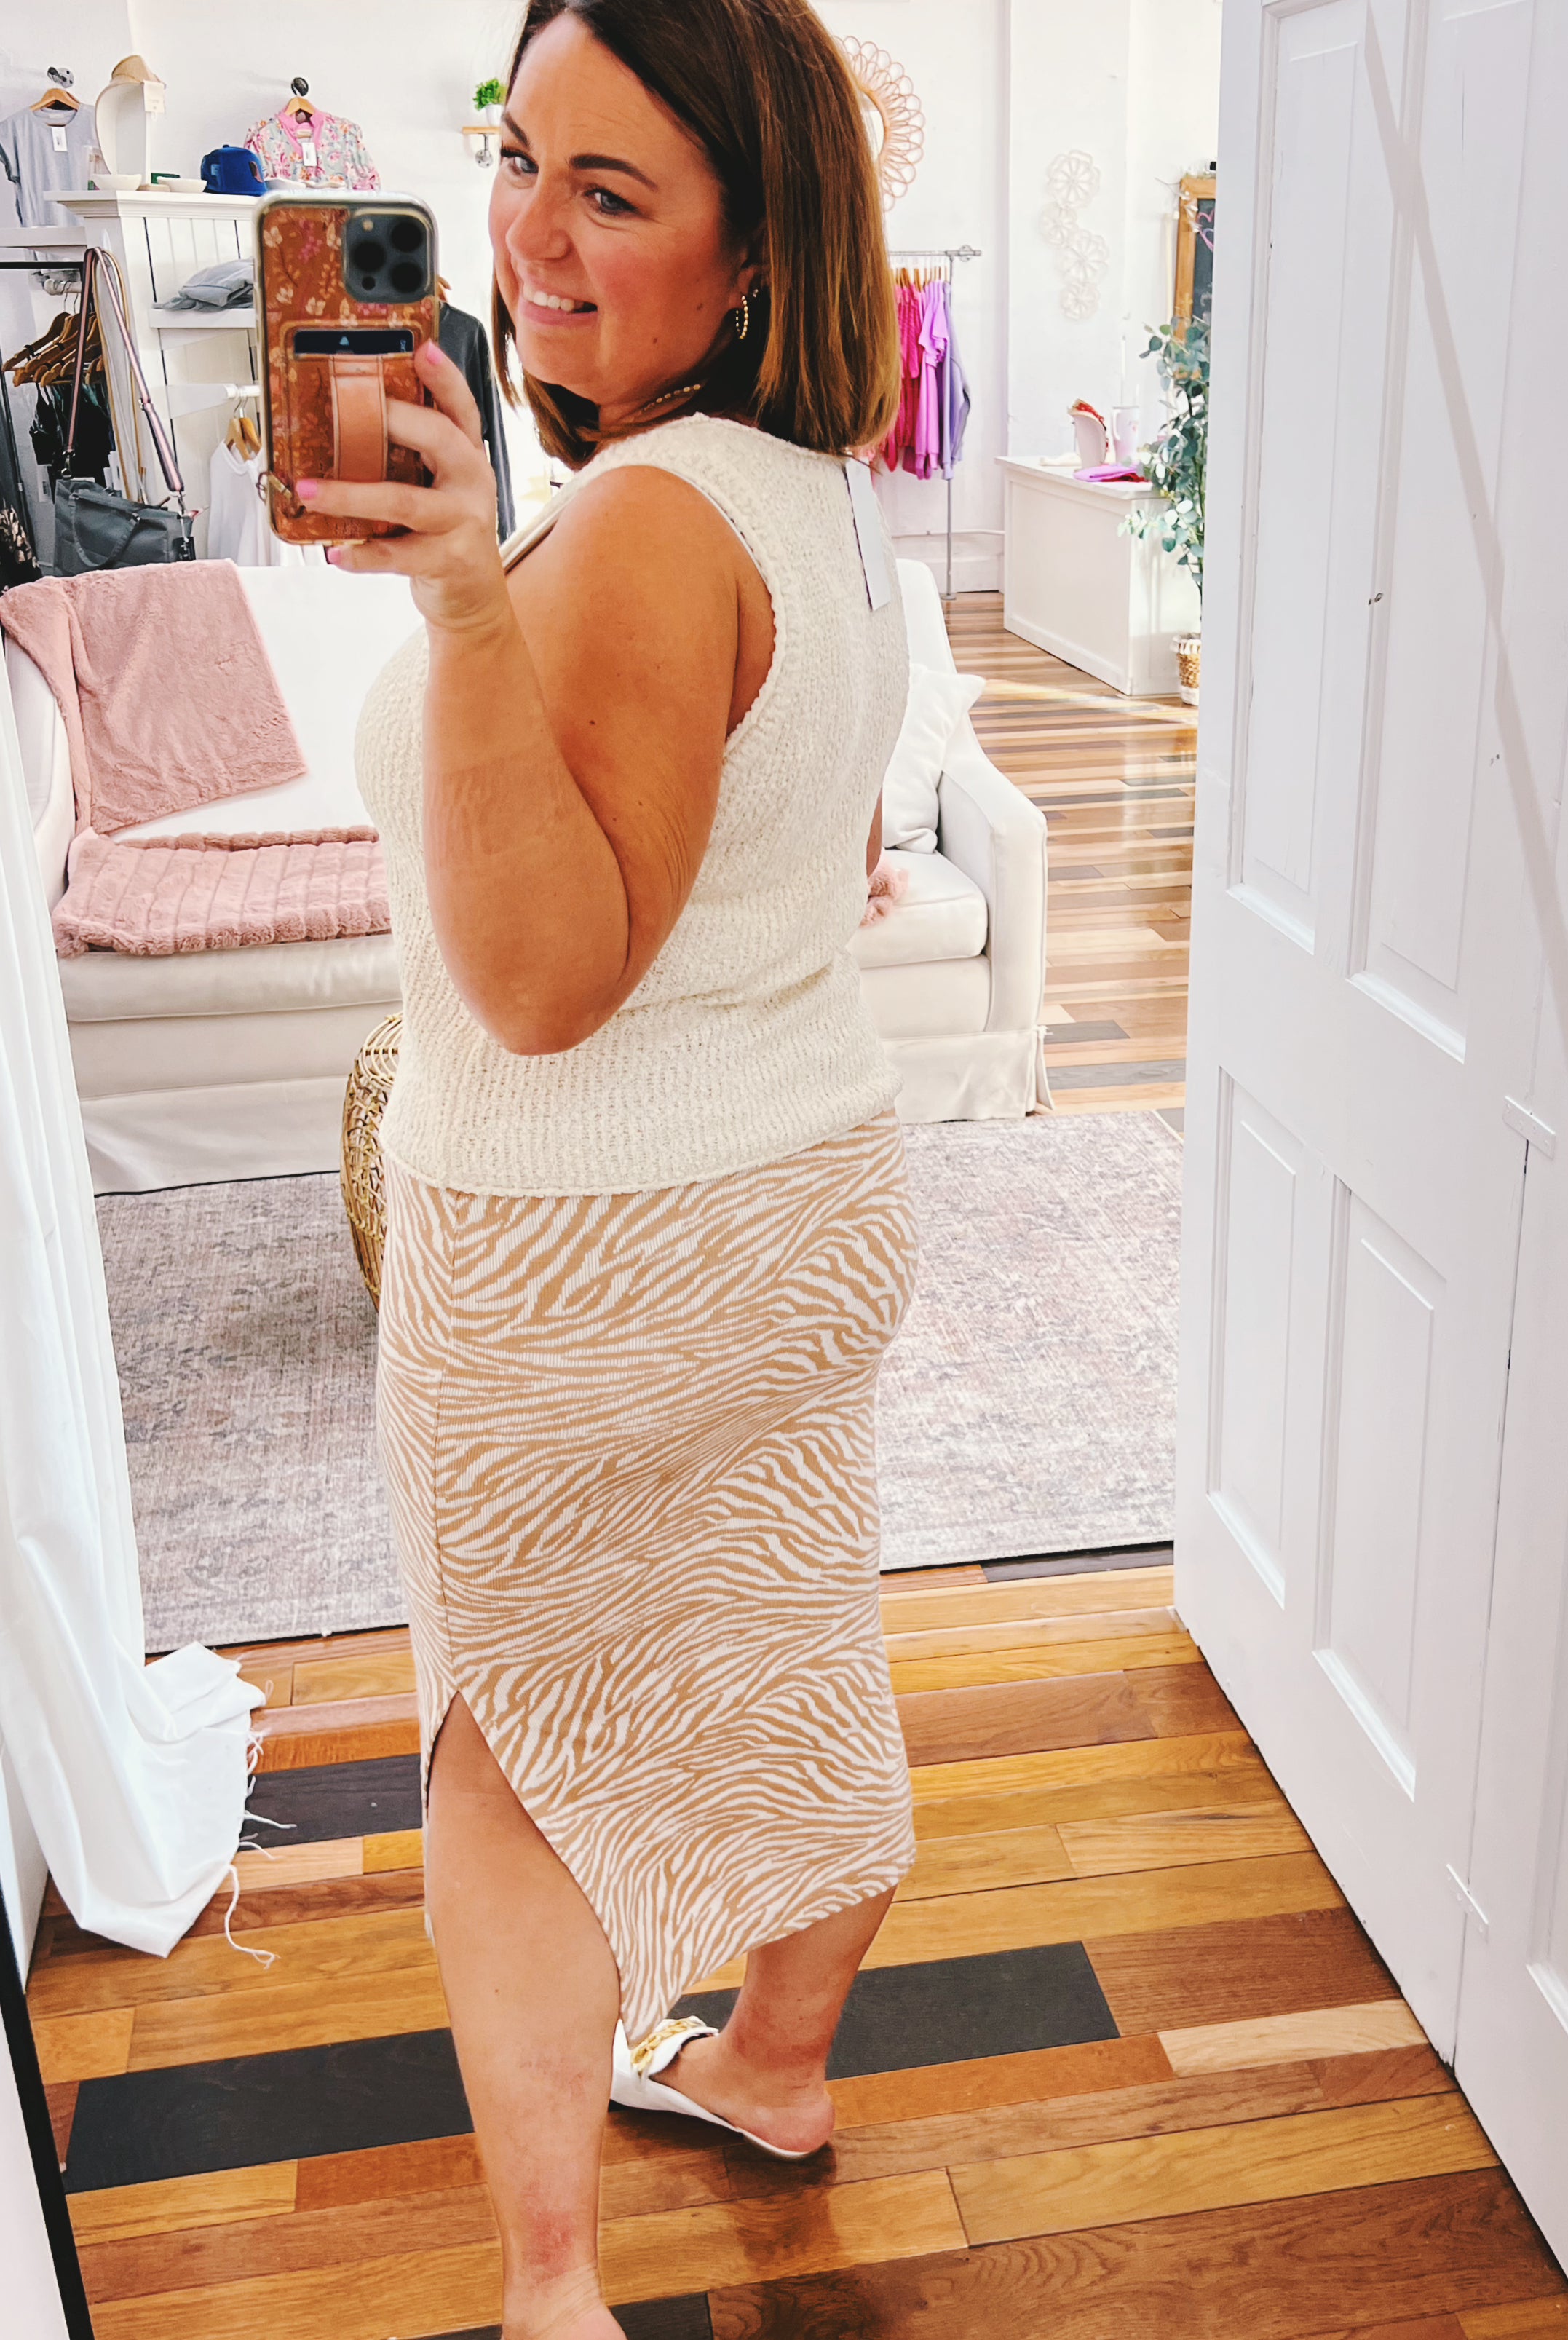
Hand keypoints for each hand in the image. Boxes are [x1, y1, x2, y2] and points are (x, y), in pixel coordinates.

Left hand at [295, 340, 507, 636]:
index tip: (422, 349)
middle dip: (391, 420)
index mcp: (468, 457)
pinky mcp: (448, 561)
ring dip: (351, 495)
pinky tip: (335, 552)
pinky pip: (397, 555)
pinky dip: (362, 554)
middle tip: (344, 411)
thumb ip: (413, 456)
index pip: (461, 408)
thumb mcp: (439, 487)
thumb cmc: (445, 534)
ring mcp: (462, 523)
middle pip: (437, 439)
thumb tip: (347, 424)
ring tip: (309, 490)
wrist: (475, 598)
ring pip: (404, 501)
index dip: (444, 378)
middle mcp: (471, 483)